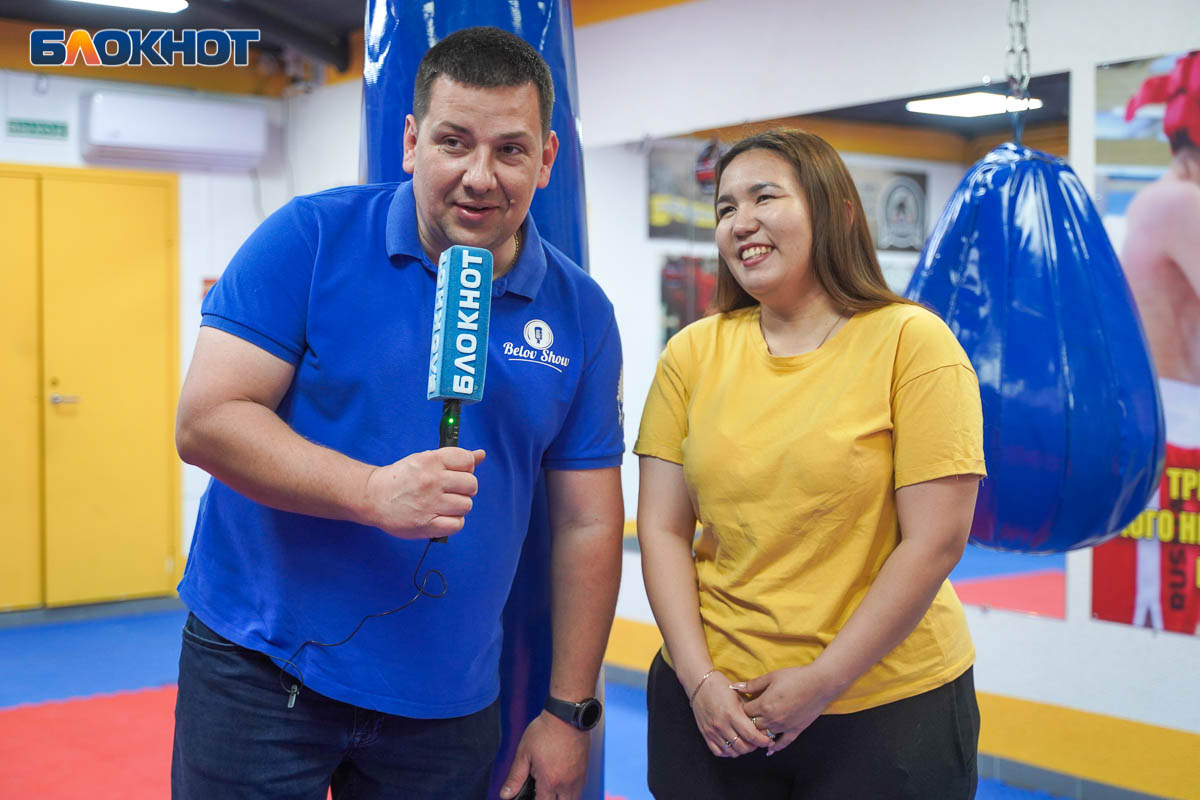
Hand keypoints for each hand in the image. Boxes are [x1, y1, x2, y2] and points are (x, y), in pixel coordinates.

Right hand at [361, 448, 484, 538]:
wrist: (374, 497)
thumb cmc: (402, 477)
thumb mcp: (425, 460)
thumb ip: (454, 458)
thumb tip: (481, 455)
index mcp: (431, 461)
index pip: (467, 461)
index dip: (466, 468)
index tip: (456, 473)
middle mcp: (432, 480)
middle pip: (471, 484)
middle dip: (465, 488)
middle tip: (450, 491)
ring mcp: (430, 503)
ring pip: (466, 505)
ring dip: (458, 506)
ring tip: (443, 504)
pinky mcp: (427, 524)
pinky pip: (457, 524)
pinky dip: (453, 522)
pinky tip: (441, 516)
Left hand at [499, 712, 589, 799]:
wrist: (567, 716)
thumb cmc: (546, 731)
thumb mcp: (524, 753)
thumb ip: (515, 777)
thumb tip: (506, 794)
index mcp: (550, 781)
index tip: (530, 795)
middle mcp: (566, 783)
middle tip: (541, 791)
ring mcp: (578, 777)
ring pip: (572, 799)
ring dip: (562, 798)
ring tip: (551, 787)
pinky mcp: (584, 770)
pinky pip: (579, 789)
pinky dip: (571, 791)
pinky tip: (562, 781)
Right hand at [688, 669, 772, 757]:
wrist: (700, 684)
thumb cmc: (721, 687)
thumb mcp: (739, 695)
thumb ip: (750, 712)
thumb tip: (763, 725)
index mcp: (732, 713)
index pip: (751, 735)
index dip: (762, 741)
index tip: (768, 740)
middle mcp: (721, 725)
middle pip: (743, 746)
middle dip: (754, 746)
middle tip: (758, 741)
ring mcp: (712, 731)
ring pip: (732, 751)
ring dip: (742, 750)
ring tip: (747, 742)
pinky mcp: (705, 734)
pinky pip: (718, 751)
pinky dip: (728, 752)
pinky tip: (733, 745)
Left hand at [737, 664, 842, 755]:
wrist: (819, 683)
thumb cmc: (795, 677)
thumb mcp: (771, 677)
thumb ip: (752, 684)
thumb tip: (734, 687)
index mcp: (764, 705)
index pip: (745, 712)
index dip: (741, 708)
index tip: (741, 705)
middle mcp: (772, 719)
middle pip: (752, 726)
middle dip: (747, 722)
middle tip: (745, 718)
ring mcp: (784, 727)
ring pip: (764, 736)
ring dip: (758, 734)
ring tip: (753, 732)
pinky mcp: (795, 730)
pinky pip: (783, 743)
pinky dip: (775, 747)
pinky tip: (769, 750)